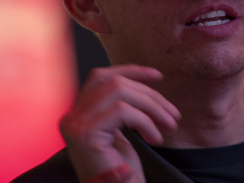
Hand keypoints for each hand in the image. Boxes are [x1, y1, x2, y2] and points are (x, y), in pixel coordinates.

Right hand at [60, 65, 180, 182]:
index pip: (101, 76)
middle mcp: (70, 116)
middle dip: (149, 94)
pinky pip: (123, 111)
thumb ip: (121, 106)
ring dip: (152, 106)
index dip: (131, 71)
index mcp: (78, 113)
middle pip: (114, 82)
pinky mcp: (85, 134)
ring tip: (169, 125)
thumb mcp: (121, 130)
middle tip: (172, 113)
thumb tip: (146, 80)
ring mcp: (75, 124)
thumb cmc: (121, 171)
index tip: (157, 76)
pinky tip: (155, 139)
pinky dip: (146, 121)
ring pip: (119, 91)